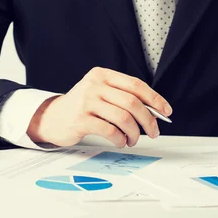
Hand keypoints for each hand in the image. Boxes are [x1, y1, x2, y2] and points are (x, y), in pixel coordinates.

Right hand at [26, 67, 171, 147]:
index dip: (155, 99)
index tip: (166, 111)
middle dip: (148, 120)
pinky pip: (110, 130)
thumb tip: (154, 111)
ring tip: (133, 139)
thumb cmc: (82, 107)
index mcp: (102, 75)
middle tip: (154, 132)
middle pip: (132, 102)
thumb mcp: (100, 93)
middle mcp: (94, 85)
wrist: (52, 118)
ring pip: (123, 117)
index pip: (136, 84)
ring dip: (135, 133)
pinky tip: (120, 141)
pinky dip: (120, 139)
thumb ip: (122, 97)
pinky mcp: (80, 119)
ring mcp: (86, 102)